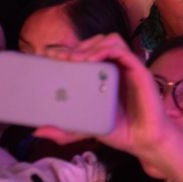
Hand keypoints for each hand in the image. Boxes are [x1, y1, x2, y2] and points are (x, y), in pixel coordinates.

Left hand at [32, 34, 180, 178]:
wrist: (144, 141)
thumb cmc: (120, 131)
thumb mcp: (86, 128)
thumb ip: (66, 130)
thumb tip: (38, 130)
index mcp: (103, 76)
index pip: (85, 53)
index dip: (67, 50)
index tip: (48, 56)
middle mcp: (116, 68)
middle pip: (96, 42)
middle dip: (76, 46)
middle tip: (60, 58)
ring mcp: (128, 67)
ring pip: (111, 40)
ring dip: (91, 45)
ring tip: (76, 59)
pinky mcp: (139, 70)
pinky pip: (124, 52)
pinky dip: (107, 50)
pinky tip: (93, 60)